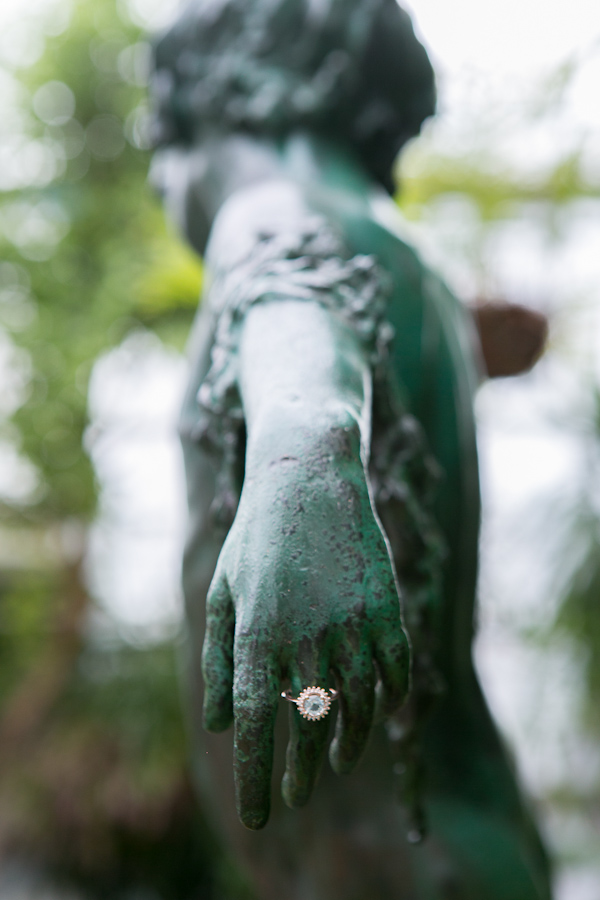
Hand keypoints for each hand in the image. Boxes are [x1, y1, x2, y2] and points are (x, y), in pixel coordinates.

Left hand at [201, 424, 409, 829]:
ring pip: (358, 707)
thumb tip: (224, 724)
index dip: (257, 777)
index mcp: (258, 631)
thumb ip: (221, 660)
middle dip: (301, 774)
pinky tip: (374, 714)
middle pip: (308, 727)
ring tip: (333, 764)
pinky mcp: (386, 605)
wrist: (309, 474)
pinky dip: (387, 702)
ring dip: (346, 745)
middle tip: (294, 798)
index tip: (260, 817)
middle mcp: (307, 632)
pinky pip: (396, 672)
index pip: (257, 725)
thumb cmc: (256, 537)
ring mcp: (353, 619)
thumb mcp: (224, 591)